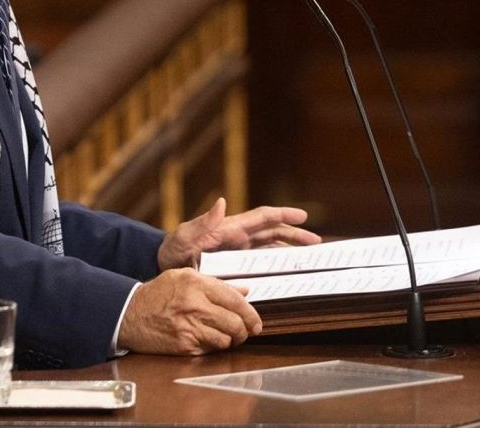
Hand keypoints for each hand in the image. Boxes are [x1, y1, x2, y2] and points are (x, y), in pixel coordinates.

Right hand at [118, 268, 259, 353]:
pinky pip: (211, 349)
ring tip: (223, 335)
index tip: (255, 322)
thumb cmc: (157, 294)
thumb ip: (215, 284)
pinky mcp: (184, 345)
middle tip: (244, 332)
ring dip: (229, 340)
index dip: (250, 313)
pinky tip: (206, 339)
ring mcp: (189, 326)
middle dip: (244, 330)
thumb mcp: (183, 278)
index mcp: (195, 283)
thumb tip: (244, 291)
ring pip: (226, 339)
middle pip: (235, 322)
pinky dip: (213, 347)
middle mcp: (194, 304)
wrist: (129, 314)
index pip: (235, 299)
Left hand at [157, 197, 319, 270]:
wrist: (162, 265)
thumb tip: (220, 202)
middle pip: (273, 233)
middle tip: (317, 243)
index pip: (262, 218)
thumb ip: (202, 222)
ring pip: (270, 249)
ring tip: (310, 258)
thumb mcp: (184, 235)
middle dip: (295, 235)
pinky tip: (287, 277)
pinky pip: (260, 265)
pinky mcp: (235, 267)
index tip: (303, 216)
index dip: (282, 215)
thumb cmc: (172, 249)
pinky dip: (276, 268)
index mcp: (230, 228)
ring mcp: (238, 252)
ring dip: (290, 252)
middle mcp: (238, 238)